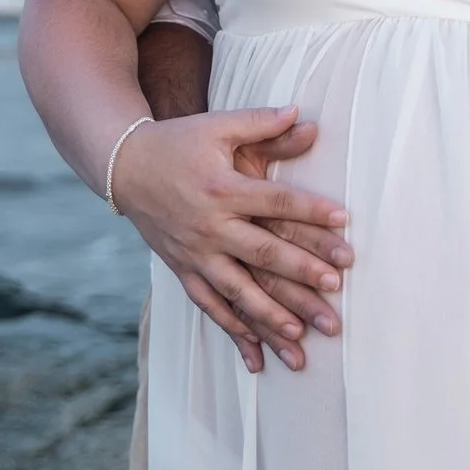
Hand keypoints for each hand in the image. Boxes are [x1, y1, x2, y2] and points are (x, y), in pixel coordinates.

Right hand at [113, 106, 352, 373]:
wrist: (125, 167)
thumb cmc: (178, 142)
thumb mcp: (218, 126)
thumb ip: (260, 123)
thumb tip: (303, 115)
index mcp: (222, 187)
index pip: (275, 201)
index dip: (311, 210)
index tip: (345, 222)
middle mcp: (209, 225)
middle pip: (262, 251)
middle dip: (301, 271)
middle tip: (336, 287)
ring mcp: (194, 253)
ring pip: (237, 290)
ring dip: (270, 315)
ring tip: (303, 334)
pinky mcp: (183, 270)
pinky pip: (210, 306)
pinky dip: (234, 330)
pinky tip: (258, 355)